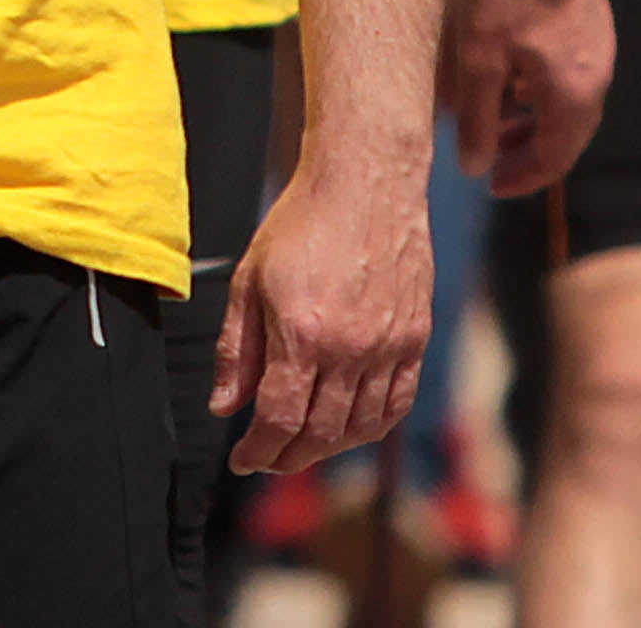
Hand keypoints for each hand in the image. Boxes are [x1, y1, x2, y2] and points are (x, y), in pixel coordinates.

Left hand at [212, 153, 430, 472]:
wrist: (365, 181)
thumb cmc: (302, 223)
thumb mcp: (249, 279)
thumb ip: (237, 349)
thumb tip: (224, 406)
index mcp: (302, 333)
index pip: (278, 419)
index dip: (258, 450)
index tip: (242, 459)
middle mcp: (349, 348)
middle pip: (319, 433)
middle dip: (288, 457)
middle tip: (268, 458)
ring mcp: (388, 346)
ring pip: (360, 427)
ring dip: (328, 448)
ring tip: (304, 445)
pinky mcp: (415, 338)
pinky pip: (397, 403)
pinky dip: (372, 427)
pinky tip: (351, 427)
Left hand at [441, 0, 614, 196]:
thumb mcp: (478, 61)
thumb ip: (476, 118)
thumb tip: (474, 167)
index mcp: (575, 96)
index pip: (555, 158)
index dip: (523, 177)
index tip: (491, 184)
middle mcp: (597, 77)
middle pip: (567, 132)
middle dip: (528, 149)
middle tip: (492, 156)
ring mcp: (600, 47)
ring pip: (568, 100)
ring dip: (534, 116)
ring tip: (498, 116)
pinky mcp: (592, 21)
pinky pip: (571, 72)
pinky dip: (542, 86)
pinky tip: (514, 73)